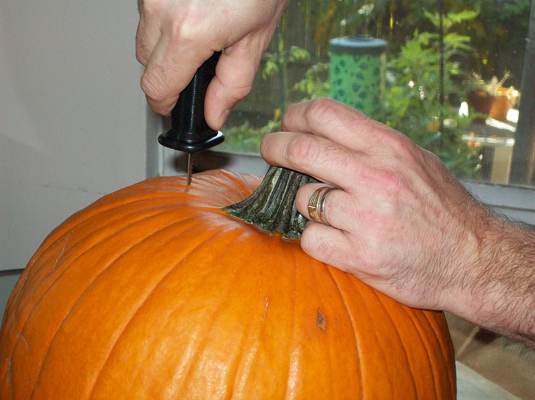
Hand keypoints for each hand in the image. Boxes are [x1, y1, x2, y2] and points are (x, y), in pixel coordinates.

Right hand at [136, 0, 288, 128]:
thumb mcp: (256, 38)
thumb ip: (233, 83)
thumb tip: (214, 113)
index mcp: (188, 32)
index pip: (157, 87)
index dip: (167, 104)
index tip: (178, 106)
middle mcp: (160, 9)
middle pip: (146, 66)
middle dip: (169, 75)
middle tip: (199, 67)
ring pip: (145, 37)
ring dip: (167, 45)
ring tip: (203, 29)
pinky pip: (149, 12)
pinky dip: (166, 20)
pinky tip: (193, 10)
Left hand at [261, 98, 534, 346]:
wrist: (475, 260)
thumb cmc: (442, 208)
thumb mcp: (416, 161)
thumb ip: (371, 146)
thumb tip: (322, 133)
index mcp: (389, 147)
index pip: (323, 113)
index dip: (294, 116)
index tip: (286, 125)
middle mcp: (376, 177)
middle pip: (300, 150)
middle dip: (273, 148)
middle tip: (270, 152)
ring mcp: (367, 218)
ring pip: (303, 200)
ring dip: (305, 204)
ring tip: (325, 210)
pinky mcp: (360, 256)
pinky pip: (311, 240)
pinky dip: (315, 238)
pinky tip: (334, 239)